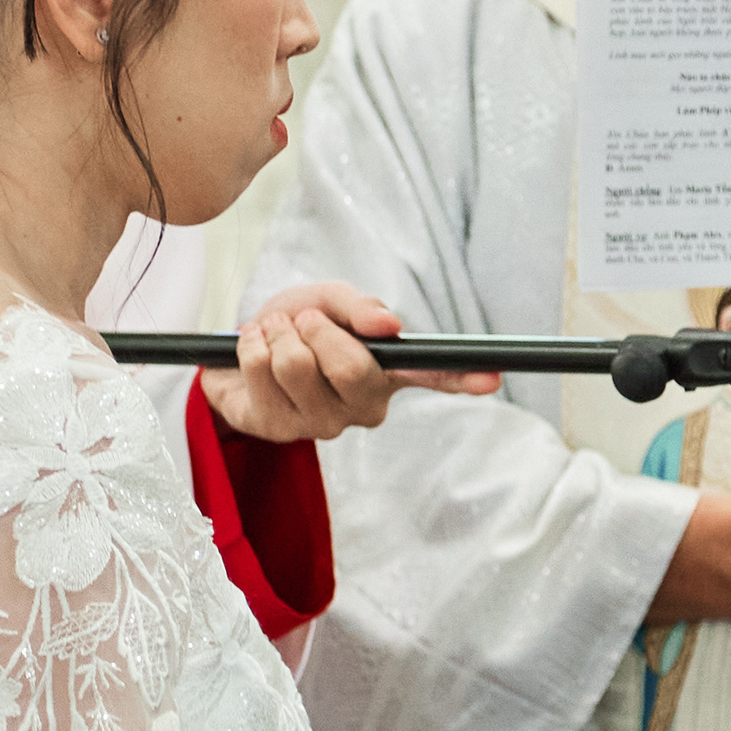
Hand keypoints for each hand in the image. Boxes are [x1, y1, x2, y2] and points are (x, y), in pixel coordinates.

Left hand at [199, 282, 498, 442]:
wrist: (238, 347)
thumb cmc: (296, 325)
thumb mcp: (329, 300)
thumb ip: (358, 307)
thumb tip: (390, 324)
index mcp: (388, 374)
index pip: (433, 376)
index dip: (462, 376)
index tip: (492, 377)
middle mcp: (363, 407)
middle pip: (352, 367)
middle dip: (318, 328)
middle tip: (303, 322)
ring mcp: (320, 424)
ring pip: (297, 366)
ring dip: (277, 335)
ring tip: (275, 336)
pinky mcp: (277, 430)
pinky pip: (260, 372)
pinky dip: (251, 346)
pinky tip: (254, 353)